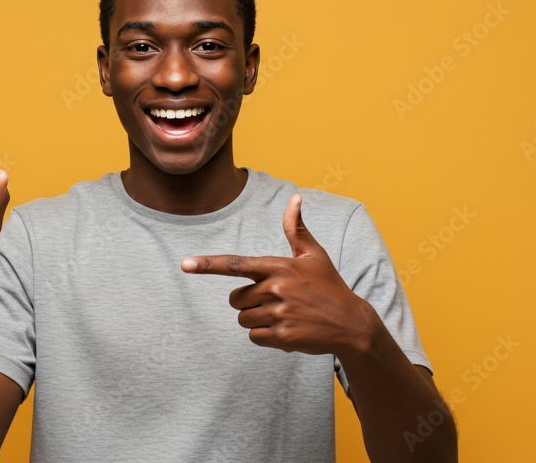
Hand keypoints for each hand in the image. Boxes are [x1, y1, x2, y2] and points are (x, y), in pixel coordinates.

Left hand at [181, 194, 379, 356]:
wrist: (350, 323)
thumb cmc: (329, 286)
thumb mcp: (314, 255)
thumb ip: (296, 229)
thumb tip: (295, 198)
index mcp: (278, 267)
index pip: (235, 264)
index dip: (207, 264)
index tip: (185, 264)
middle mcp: (276, 288)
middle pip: (235, 299)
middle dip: (249, 302)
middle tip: (276, 302)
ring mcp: (279, 313)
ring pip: (243, 319)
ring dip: (258, 320)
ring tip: (284, 316)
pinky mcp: (282, 335)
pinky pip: (254, 337)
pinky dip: (266, 336)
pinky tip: (287, 330)